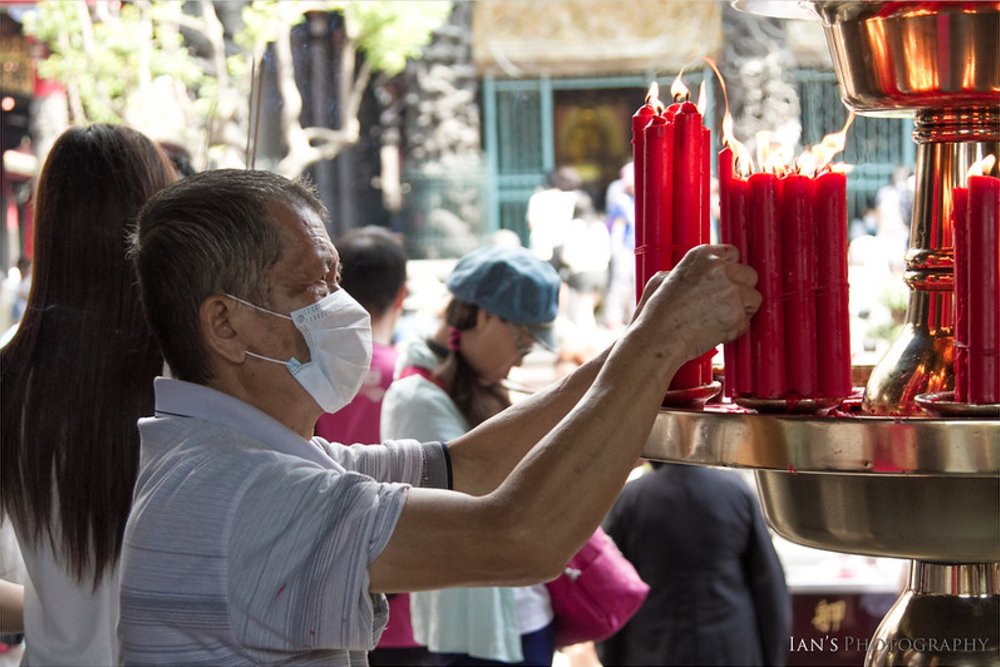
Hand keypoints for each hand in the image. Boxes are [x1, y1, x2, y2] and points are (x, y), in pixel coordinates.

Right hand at [635, 244, 759, 361]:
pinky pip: (747, 322)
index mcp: (702, 255)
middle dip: (740, 289)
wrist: (659, 337)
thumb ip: (686, 272)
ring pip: (753, 298)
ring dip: (742, 310)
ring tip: (719, 319)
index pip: (733, 253)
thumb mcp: (663, 279)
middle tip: (724, 304)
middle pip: (749, 274)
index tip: (724, 282)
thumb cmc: (657, 313)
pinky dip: (735, 329)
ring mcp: (731, 290)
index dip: (729, 270)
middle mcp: (719, 268)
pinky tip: (715, 331)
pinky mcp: (737, 313)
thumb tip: (692, 275)